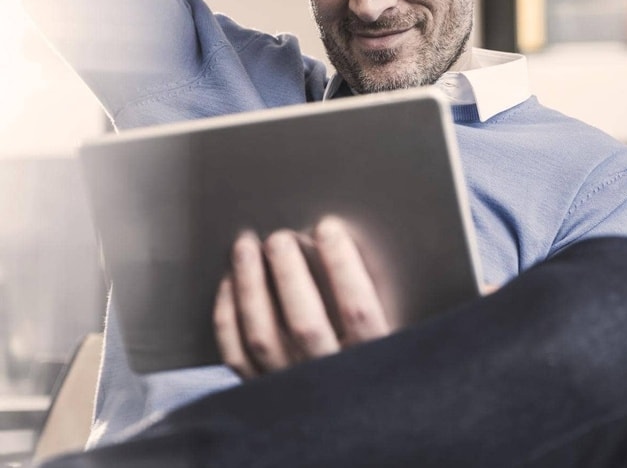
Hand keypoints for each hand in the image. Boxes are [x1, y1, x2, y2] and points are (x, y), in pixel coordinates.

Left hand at [213, 216, 389, 377]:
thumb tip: (332, 235)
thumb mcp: (385, 324)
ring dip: (250, 284)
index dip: (342, 264)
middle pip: (305, 323)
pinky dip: (227, 314)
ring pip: (262, 337)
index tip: (328, 227)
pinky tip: (230, 282)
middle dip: (288, 272)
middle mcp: (331, 381)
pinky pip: (235, 354)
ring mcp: (292, 391)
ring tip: (246, 246)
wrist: (347, 413)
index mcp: (372, 360)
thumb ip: (370, 284)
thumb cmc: (366, 353)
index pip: (358, 309)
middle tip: (279, 237)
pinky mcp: (260, 394)